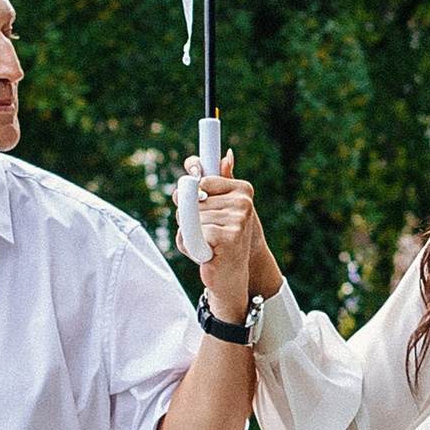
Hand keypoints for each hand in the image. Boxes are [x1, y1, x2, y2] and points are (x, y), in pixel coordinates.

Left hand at [192, 149, 279, 317]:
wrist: (233, 275)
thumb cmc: (223, 240)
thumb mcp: (221, 210)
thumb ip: (219, 183)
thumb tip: (226, 154)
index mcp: (242, 189)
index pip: (201, 178)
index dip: (188, 189)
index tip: (187, 196)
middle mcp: (243, 201)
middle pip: (191, 198)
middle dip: (186, 217)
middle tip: (202, 232)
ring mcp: (238, 218)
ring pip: (191, 217)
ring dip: (188, 234)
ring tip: (205, 244)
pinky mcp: (229, 236)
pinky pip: (193, 232)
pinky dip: (191, 245)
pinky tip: (207, 253)